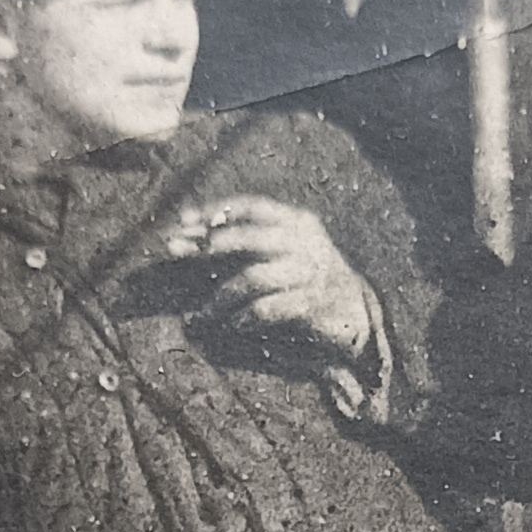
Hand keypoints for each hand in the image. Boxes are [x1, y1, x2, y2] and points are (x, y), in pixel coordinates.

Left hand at [169, 195, 380, 371]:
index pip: (251, 206)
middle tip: (177, 253)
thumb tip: (190, 235)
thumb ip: (247, 240)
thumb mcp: (284, 247)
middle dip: (209, 246)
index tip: (182, 221)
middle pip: (249, 237)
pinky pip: (265, 310)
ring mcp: (308, 273)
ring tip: (197, 316)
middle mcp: (303, 243)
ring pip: (252, 279)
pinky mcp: (309, 304)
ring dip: (218, 299)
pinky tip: (226, 325)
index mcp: (296, 221)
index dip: (214, 211)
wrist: (354, 310)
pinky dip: (240, 318)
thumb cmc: (305, 276)